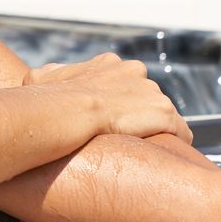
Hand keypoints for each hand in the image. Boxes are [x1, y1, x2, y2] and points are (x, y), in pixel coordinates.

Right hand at [27, 53, 190, 143]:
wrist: (64, 111)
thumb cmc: (47, 98)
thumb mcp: (40, 77)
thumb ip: (52, 75)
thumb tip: (43, 77)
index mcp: (109, 64)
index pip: (125, 82)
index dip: (118, 102)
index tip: (112, 119)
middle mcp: (135, 72)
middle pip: (146, 97)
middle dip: (138, 115)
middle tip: (126, 137)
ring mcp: (152, 91)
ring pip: (162, 114)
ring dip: (154, 130)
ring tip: (144, 152)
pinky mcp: (164, 112)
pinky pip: (180, 131)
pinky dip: (176, 142)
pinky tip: (167, 157)